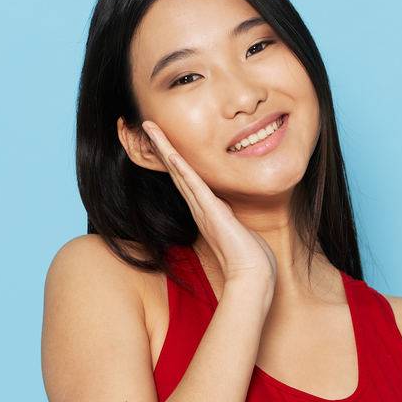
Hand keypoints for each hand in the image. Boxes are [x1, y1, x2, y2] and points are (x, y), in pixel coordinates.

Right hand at [141, 121, 276, 294]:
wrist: (253, 276)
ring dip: (165, 149)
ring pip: (180, 173)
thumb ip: (230, 220)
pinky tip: (171, 153)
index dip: (173, 158)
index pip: (186, 179)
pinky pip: (194, 186)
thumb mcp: (239, 231)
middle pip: (176, 171)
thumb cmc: (250, 258)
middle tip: (148, 125)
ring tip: (151, 128)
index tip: (163, 140)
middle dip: (162, 147)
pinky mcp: (212, 212)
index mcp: (206, 210)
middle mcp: (199, 208)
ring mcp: (204, 209)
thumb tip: (229, 215)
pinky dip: (182, 168)